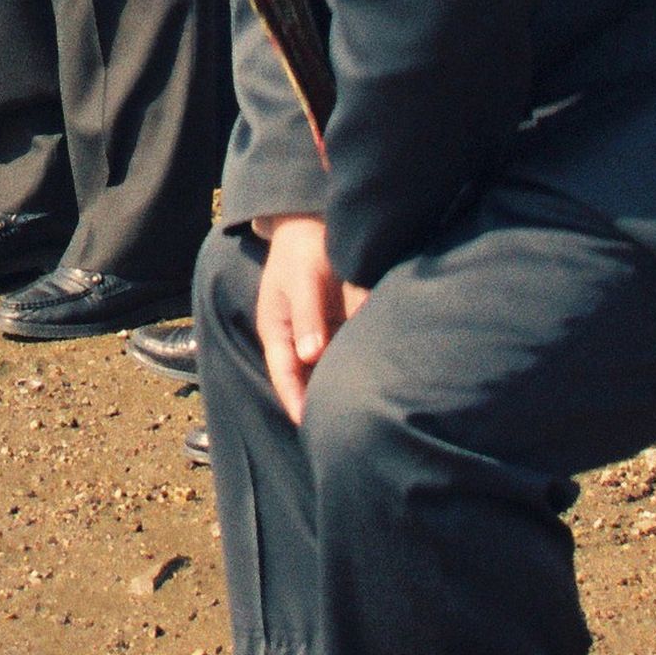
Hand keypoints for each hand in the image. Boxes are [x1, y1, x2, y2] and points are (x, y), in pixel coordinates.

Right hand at [248, 213, 363, 421]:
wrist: (316, 223)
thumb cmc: (302, 249)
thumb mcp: (301, 278)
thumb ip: (308, 314)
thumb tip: (311, 355)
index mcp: (278, 331)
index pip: (285, 376)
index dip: (296, 402)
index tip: (310, 426)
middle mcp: (299, 340)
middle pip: (308, 381)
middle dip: (322, 404)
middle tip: (343, 431)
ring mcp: (321, 335)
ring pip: (330, 370)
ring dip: (342, 388)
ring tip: (363, 415)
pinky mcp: (343, 328)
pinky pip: (349, 354)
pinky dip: (359, 367)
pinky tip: (378, 381)